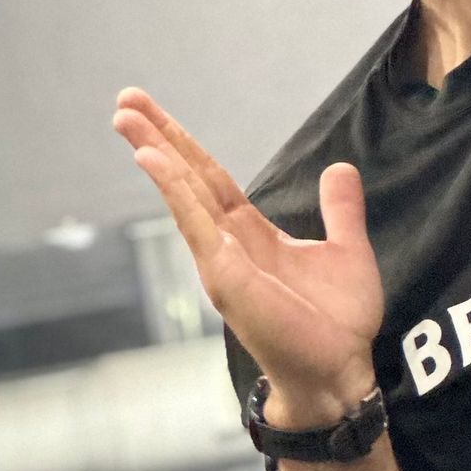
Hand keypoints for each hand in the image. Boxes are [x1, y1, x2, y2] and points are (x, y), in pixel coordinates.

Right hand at [112, 90, 382, 424]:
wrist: (339, 371)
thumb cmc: (338, 323)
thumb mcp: (347, 251)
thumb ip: (340, 210)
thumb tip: (340, 168)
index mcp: (251, 234)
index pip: (210, 178)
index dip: (185, 144)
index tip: (153, 112)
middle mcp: (228, 244)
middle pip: (186, 178)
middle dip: (157, 137)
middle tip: (124, 99)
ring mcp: (221, 261)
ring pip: (183, 195)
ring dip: (156, 154)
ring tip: (125, 117)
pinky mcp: (226, 278)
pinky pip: (196, 224)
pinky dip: (175, 190)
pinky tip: (154, 160)